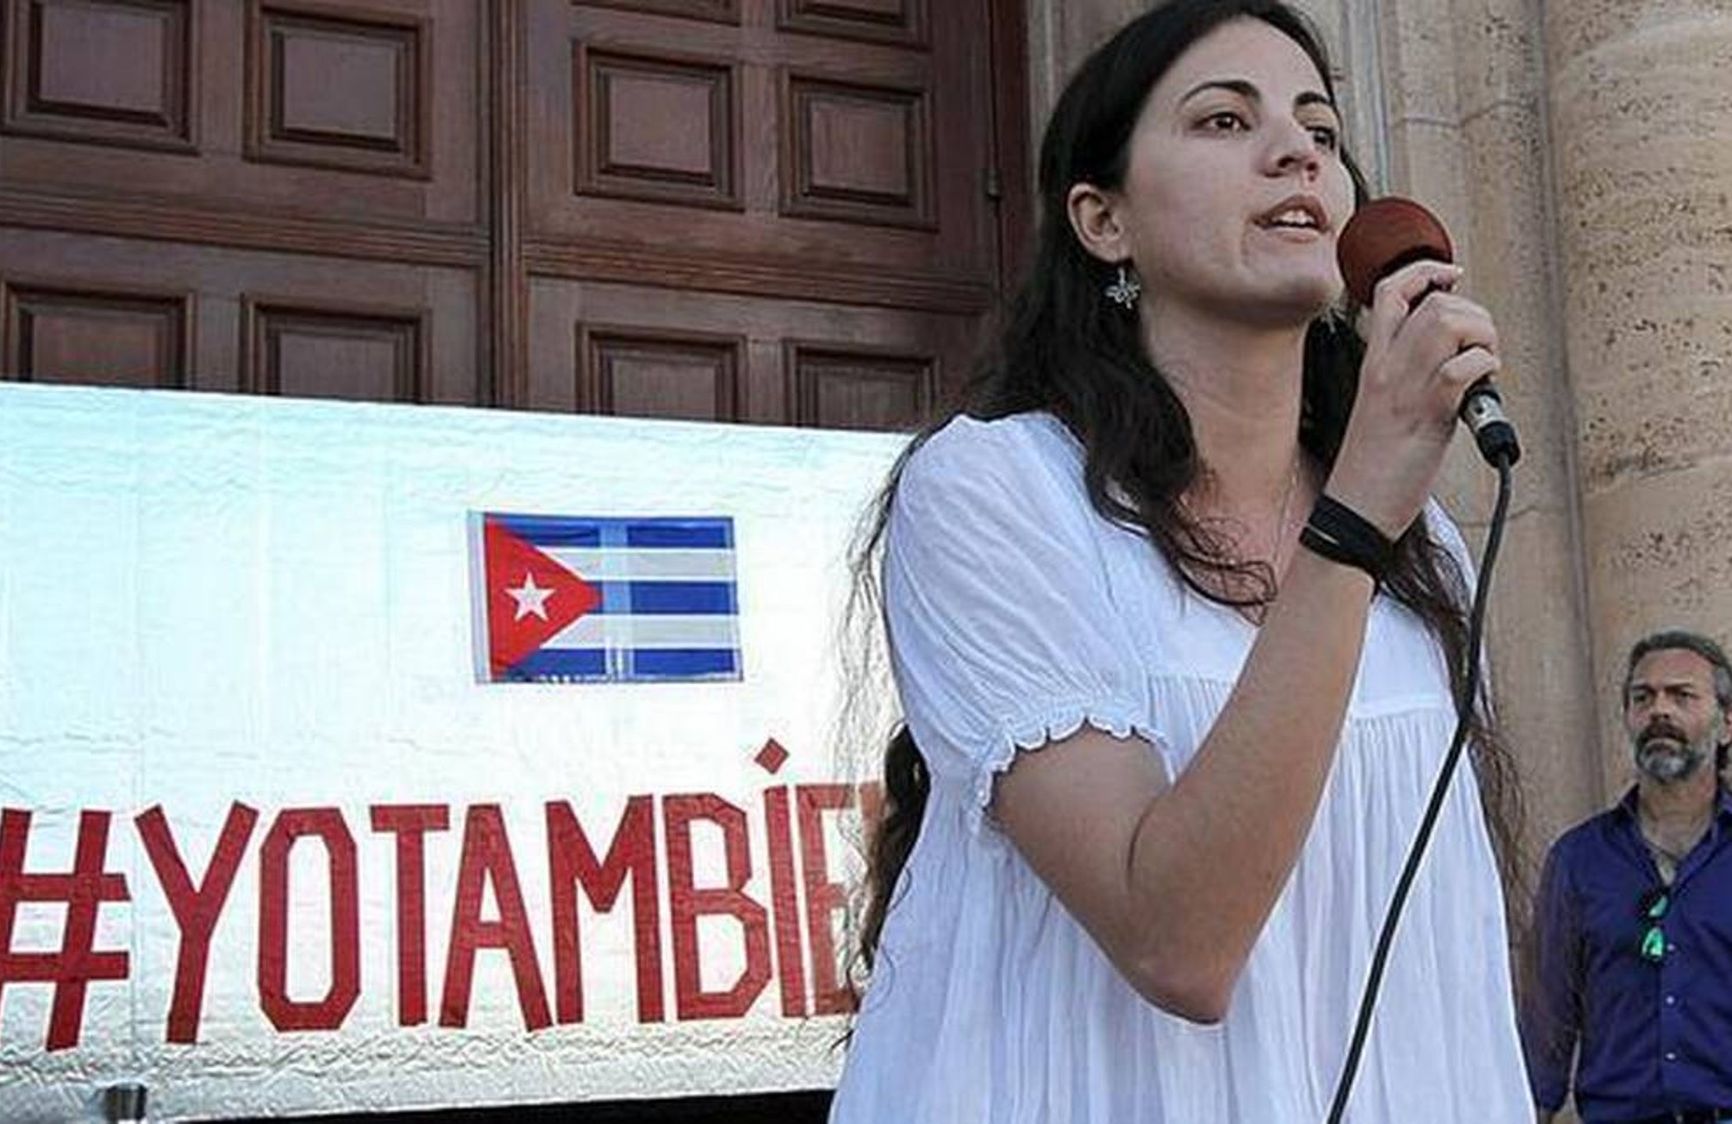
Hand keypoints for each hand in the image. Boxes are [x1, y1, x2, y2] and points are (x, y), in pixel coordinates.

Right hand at [1325, 259, 1499, 536]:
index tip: (1451, 275)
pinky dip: (1485, 369)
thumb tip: (1455, 358)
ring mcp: (1406, 388)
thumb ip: (1410, 375)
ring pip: (1449, 323)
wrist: (1357, 506)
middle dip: (1472, 312)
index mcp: (1374, 362)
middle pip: (1433, 301)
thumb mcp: (1383, 406)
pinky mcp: (1428, 413)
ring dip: (1482, 337)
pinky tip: (1481, 392)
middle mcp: (1387, 367)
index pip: (1390, 292)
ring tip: (1484, 367)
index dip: (1425, 270)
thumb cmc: (1373, 464)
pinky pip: (1463, 367)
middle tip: (1480, 346)